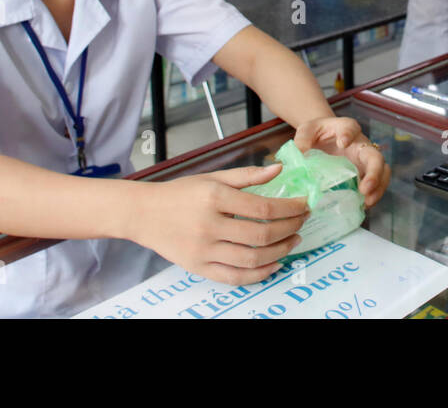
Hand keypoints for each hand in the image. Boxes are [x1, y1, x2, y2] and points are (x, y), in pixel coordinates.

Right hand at [129, 165, 308, 285]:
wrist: (143, 213)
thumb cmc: (180, 193)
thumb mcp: (212, 177)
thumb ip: (247, 176)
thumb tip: (279, 169)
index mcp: (215, 198)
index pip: (263, 208)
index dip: (290, 208)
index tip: (304, 205)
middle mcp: (209, 226)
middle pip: (262, 234)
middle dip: (290, 228)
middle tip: (303, 221)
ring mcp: (203, 250)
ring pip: (252, 259)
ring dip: (280, 251)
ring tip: (293, 240)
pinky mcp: (198, 267)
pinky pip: (235, 277)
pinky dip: (259, 274)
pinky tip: (275, 264)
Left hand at [294, 116, 391, 208]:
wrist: (323, 140)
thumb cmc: (317, 134)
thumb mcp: (307, 130)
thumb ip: (303, 138)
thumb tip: (300, 153)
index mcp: (346, 129)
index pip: (350, 127)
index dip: (348, 134)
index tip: (342, 142)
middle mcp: (361, 145)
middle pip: (375, 156)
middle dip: (374, 172)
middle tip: (365, 188)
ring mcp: (365, 162)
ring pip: (382, 173)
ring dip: (377, 188)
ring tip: (367, 202)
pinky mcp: (364, 175)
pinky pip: (375, 186)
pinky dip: (372, 196)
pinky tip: (361, 206)